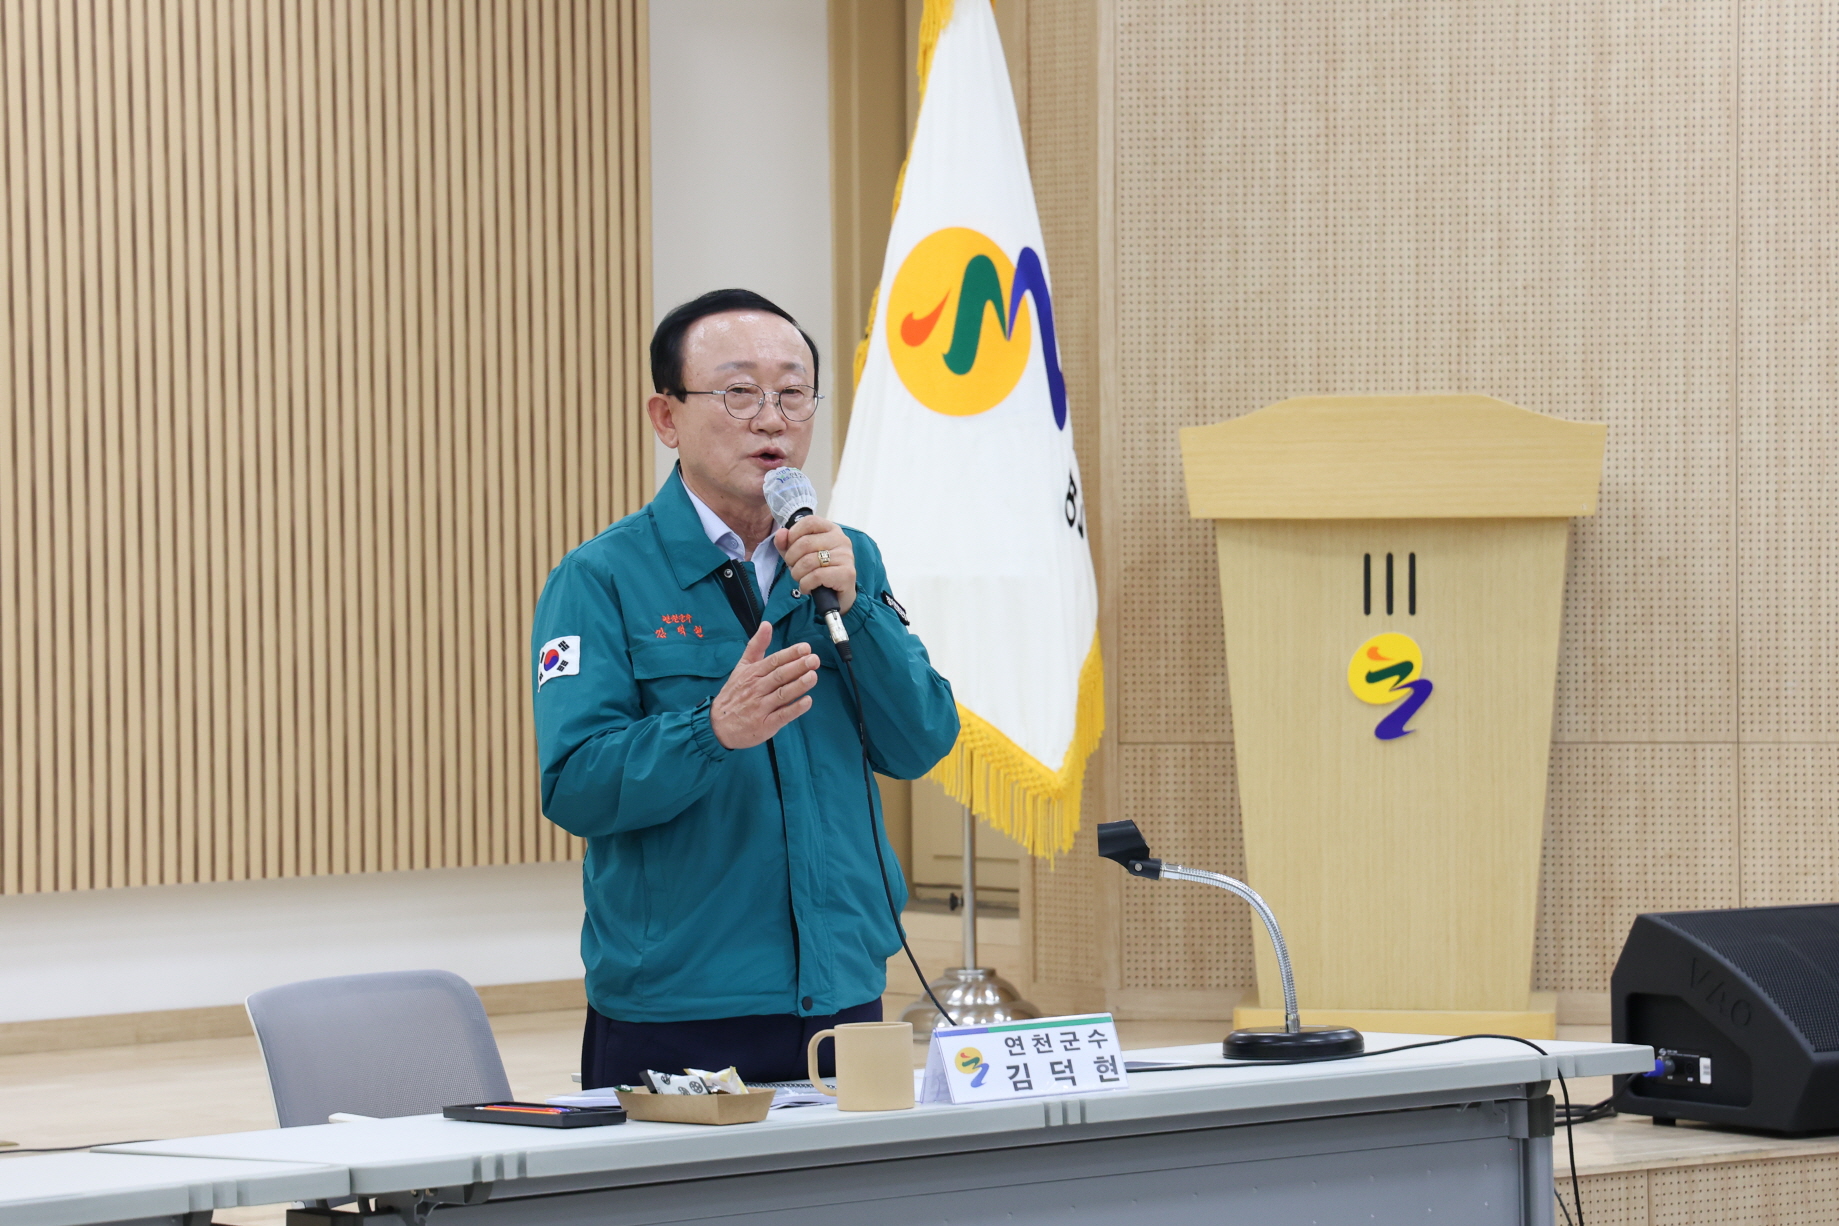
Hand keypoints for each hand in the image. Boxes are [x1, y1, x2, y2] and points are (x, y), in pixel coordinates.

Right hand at [709, 622, 820, 749]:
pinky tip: (807, 701)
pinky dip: (794, 709)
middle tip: (814, 660)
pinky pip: (782, 715)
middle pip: (779, 676)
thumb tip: (767, 624)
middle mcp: (756, 688)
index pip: (773, 661)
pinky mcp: (765, 725)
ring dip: (798, 685)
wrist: (718, 725)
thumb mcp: (742, 667)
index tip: (806, 648)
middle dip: (797, 667)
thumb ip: (756, 646)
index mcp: (752, 673)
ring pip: (782, 694)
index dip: (790, 654)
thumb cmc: (735, 693)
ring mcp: (761, 707)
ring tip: (813, 676)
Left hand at [775, 515, 855, 613]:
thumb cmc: (818, 571)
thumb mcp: (798, 555)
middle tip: (793, 568)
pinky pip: (816, 576)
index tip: (790, 548)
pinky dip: (805, 585)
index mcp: (831, 529)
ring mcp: (846, 556)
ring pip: (808, 561)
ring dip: (797, 574)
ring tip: (801, 579)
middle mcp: (841, 539)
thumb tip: (781, 533)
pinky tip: (808, 588)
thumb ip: (786, 543)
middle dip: (791, 559)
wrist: (837, 595)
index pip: (809, 522)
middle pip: (805, 543)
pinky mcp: (847, 573)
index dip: (793, 534)